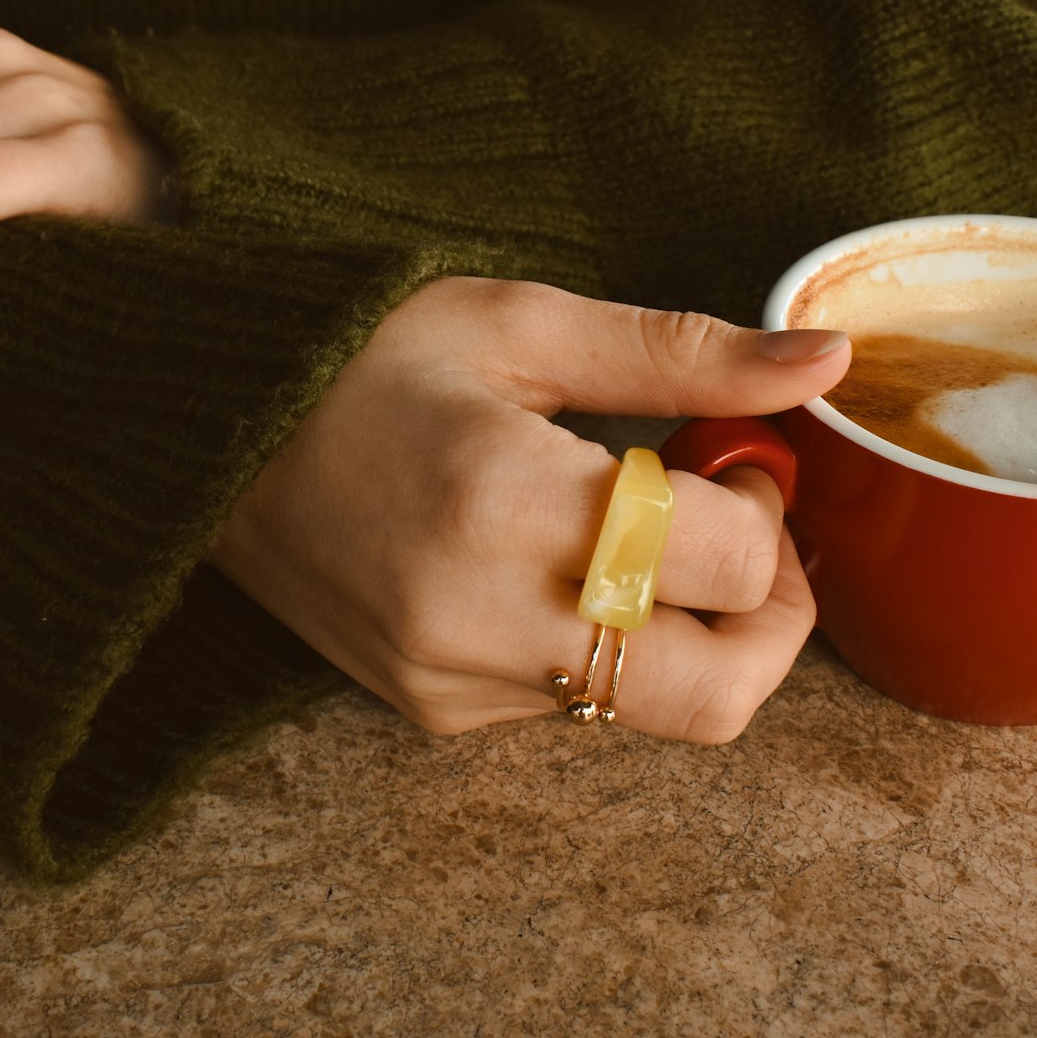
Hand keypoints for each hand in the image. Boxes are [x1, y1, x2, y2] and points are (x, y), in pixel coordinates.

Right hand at [206, 277, 850, 742]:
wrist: (210, 439)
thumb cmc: (360, 359)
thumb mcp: (521, 325)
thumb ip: (682, 355)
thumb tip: (826, 362)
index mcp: (509, 499)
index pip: (729, 561)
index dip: (766, 505)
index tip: (729, 457)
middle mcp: (480, 614)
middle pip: (718, 691)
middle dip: (772, 621)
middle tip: (743, 539)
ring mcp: (452, 679)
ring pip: (653, 707)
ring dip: (683, 631)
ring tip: (628, 536)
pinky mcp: (433, 712)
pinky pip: (575, 707)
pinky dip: (603, 648)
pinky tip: (550, 570)